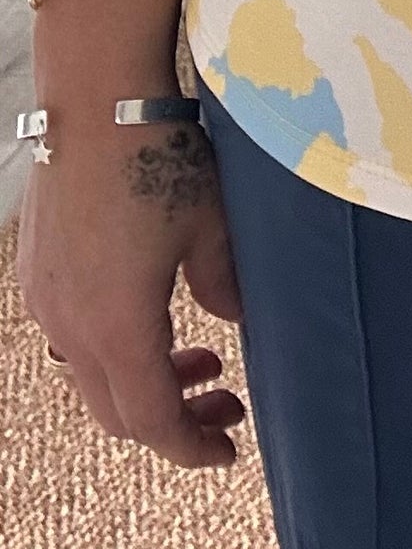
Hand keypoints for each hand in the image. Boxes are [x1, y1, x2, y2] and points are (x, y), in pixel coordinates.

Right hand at [17, 100, 245, 471]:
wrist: (95, 98)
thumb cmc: (160, 159)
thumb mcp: (214, 229)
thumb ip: (227, 289)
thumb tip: (236, 324)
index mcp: (117, 327)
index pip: (152, 420)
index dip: (191, 446)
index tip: (229, 451)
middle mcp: (70, 325)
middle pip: (118, 411)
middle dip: (176, 419)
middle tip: (227, 401)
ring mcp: (45, 299)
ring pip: (92, 376)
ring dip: (144, 380)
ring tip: (202, 356)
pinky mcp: (36, 272)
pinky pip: (72, 337)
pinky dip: (114, 347)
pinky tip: (150, 315)